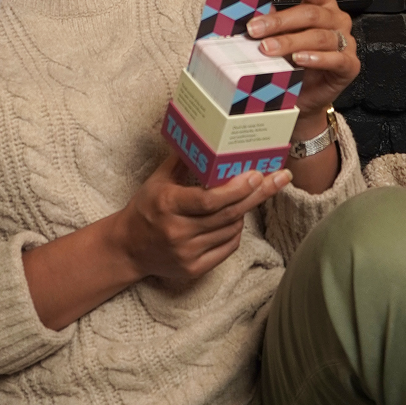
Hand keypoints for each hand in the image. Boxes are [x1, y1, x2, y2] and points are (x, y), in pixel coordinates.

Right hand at [116, 152, 291, 287]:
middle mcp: (178, 231)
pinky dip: (236, 231)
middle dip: (256, 195)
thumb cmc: (145, 208)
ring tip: (250, 196)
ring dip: (244, 212)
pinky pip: (227, 248)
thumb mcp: (157, 180)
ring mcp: (187, 253)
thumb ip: (183, 160)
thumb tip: (204, 135)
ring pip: (231, 230)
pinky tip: (236, 219)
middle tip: (277, 179)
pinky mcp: (193, 269)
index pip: (210, 200)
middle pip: (227, 214)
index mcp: (168, 205)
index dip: (236, 189)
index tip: (256, 175)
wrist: (127, 248)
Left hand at [245, 0, 359, 123]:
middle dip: (279, 21)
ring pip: (319, 36)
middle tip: (255, 29)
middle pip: (310, 13)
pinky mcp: (350, 65)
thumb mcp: (280, 37)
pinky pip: (336, 59)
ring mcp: (345, 41)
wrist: (306, 95)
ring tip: (269, 48)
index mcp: (321, 5)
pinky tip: (300, 59)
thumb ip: (270, 25)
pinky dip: (317, 59)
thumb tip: (246, 15)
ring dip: (291, 42)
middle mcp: (336, 19)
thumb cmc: (294, 61)